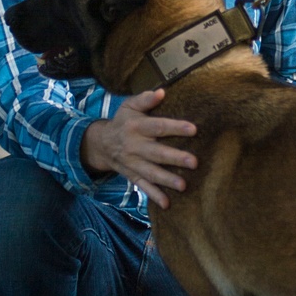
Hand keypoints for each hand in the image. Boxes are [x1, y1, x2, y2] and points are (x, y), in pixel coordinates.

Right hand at [80, 89, 197, 209]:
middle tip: (194, 162)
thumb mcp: (129, 106)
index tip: (193, 129)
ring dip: (166, 180)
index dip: (175, 128)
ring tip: (183, 185)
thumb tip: (162, 92)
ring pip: (150, 173)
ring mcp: (132, 163)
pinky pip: (143, 187)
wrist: (101, 143)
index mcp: (135, 126)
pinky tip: (167, 204)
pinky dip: (154, 195)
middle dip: (175, 158)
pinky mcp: (132, 176)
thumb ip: (145, 99)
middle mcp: (134, 146)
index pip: (157, 126)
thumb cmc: (123, 121)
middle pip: (156, 153)